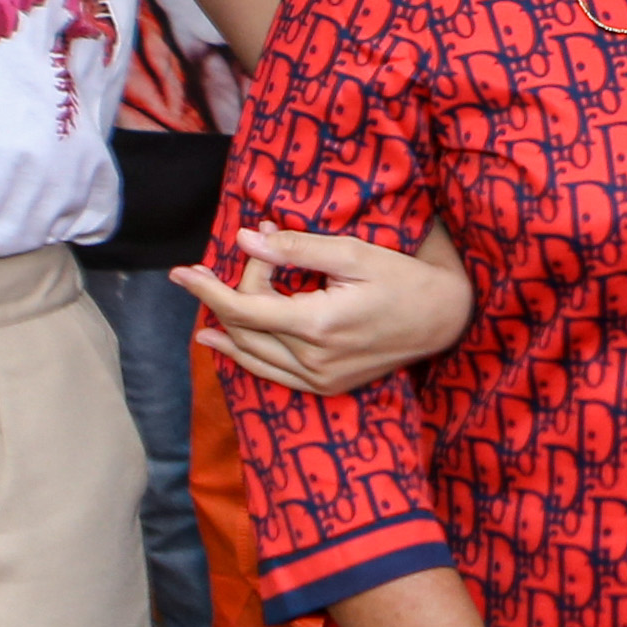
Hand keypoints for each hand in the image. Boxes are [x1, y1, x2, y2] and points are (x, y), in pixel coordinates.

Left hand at [174, 223, 472, 394]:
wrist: (444, 320)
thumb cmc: (404, 278)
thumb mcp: (355, 253)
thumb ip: (300, 249)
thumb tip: (247, 239)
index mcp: (319, 324)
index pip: (244, 308)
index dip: (208, 289)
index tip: (181, 272)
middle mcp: (315, 360)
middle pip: (246, 329)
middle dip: (222, 297)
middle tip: (210, 269)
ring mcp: (321, 379)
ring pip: (253, 356)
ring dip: (225, 329)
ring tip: (202, 309)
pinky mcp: (328, 387)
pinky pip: (272, 374)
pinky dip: (245, 356)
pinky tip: (224, 344)